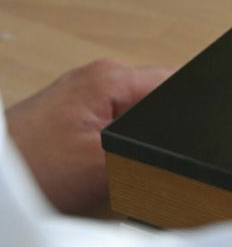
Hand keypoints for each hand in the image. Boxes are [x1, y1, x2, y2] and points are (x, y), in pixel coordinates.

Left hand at [4, 59, 170, 214]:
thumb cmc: (29, 167)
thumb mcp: (103, 168)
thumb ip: (149, 155)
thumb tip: (183, 159)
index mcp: (111, 77)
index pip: (175, 83)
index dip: (188, 113)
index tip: (186, 143)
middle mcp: (98, 77)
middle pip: (156, 101)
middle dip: (158, 134)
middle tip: (138, 163)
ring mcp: (83, 94)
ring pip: (133, 117)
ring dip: (133, 143)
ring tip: (112, 169)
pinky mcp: (71, 113)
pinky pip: (110, 127)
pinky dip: (112, 148)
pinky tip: (96, 169)